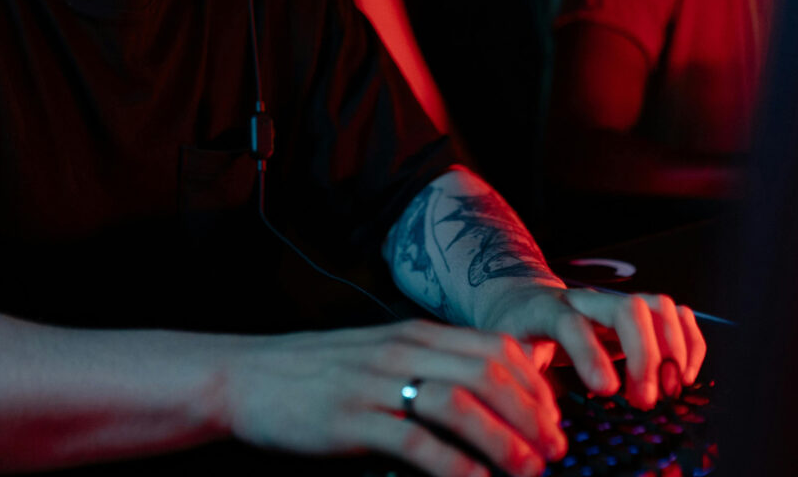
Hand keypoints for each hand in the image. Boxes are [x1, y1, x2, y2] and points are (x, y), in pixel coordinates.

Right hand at [222, 319, 568, 476]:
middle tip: (552, 453)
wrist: (244, 377)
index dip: (535, 386)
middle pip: (489, 372)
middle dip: (531, 415)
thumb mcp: (381, 356)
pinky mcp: (350, 419)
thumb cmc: (317, 374)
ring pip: (460, 404)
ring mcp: (375, 383)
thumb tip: (487, 393)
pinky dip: (452, 466)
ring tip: (524, 472)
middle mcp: (401, 350)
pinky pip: (414, 442)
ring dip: (502, 442)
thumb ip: (430, 365)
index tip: (554, 422)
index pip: (495, 347)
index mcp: (414, 334)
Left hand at [475, 282, 707, 410]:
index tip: (608, 391)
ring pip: (658, 306)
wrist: (522, 298)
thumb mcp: (506, 354)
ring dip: (674, 349)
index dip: (592, 356)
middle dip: (646, 356)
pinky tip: (685, 375)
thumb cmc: (517, 330)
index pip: (573, 324)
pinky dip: (689, 343)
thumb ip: (521, 383)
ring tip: (671, 388)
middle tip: (646, 399)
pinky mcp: (637, 312)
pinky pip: (676, 314)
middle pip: (628, 308)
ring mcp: (615, 303)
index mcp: (547, 310)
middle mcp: (587, 301)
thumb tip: (545, 424)